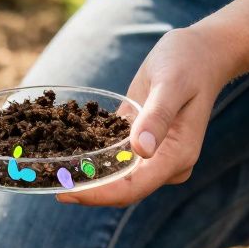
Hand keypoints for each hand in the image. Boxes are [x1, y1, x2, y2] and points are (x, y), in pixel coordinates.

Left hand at [58, 27, 234, 206]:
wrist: (201, 53)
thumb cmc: (188, 63)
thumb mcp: (171, 83)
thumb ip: (157, 116)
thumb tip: (140, 149)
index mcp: (177, 156)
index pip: (132, 188)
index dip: (98, 194)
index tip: (66, 191)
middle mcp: (165, 163)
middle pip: (121, 189)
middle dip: (86, 190)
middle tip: (47, 181)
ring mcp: (153, 156)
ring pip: (114, 177)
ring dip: (84, 177)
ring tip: (47, 172)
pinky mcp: (140, 144)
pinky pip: (113, 158)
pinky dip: (89, 157)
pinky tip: (60, 151)